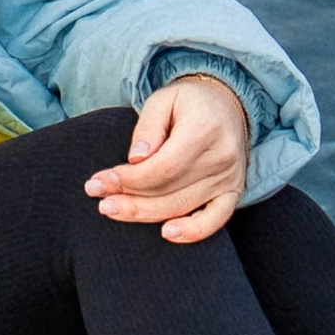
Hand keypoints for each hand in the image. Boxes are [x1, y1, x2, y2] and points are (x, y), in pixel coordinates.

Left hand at [84, 74, 248, 243]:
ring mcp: (230, 177)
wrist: (227, 104)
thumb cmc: (188, 101)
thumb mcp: (162, 100)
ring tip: (114, 211)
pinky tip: (167, 234)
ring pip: (183, 206)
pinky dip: (193, 232)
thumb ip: (147, 128)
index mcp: (204, 129)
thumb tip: (135, 160)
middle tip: (100, 203)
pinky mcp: (234, 191)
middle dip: (130, 199)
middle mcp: (221, 157)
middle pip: (170, 190)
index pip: (163, 167)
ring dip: (146, 214)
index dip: (130, 179)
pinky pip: (216, 220)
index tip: (101, 181)